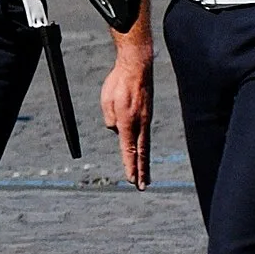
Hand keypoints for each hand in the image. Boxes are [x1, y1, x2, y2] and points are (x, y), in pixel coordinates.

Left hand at [101, 44, 152, 189]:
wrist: (137, 66)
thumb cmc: (118, 83)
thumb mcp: (106, 102)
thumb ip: (111, 120)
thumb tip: (116, 131)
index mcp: (128, 121)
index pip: (129, 149)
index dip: (130, 165)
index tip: (131, 179)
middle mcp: (140, 123)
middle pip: (141, 153)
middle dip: (141, 171)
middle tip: (142, 187)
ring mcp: (146, 119)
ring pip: (145, 146)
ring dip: (145, 163)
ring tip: (146, 177)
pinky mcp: (148, 115)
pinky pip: (146, 135)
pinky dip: (145, 148)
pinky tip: (142, 154)